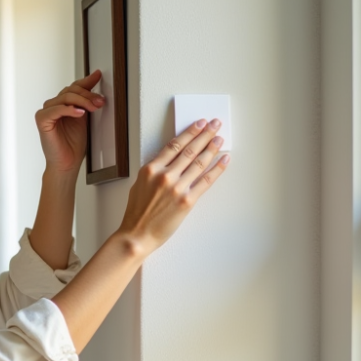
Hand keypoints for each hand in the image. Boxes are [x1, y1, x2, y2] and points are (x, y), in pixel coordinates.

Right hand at [35, 70, 104, 174]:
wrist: (67, 164)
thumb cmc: (73, 144)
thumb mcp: (85, 116)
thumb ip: (87, 99)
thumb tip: (96, 78)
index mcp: (62, 104)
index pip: (73, 87)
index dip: (86, 81)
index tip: (99, 76)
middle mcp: (52, 106)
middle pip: (70, 91)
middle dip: (88, 95)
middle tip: (100, 102)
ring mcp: (46, 113)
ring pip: (64, 97)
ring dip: (82, 101)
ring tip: (93, 108)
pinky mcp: (42, 120)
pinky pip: (55, 109)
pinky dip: (68, 109)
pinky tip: (80, 113)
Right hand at [117, 119, 229, 253]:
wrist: (137, 235)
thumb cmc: (136, 213)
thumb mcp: (139, 185)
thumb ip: (154, 172)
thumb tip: (169, 162)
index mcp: (150, 169)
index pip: (174, 145)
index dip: (189, 133)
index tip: (200, 124)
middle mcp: (164, 176)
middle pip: (189, 150)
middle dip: (205, 135)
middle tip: (215, 125)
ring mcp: (177, 188)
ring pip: (199, 162)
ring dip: (212, 149)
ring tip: (220, 140)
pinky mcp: (187, 201)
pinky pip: (206, 181)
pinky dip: (217, 169)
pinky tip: (224, 160)